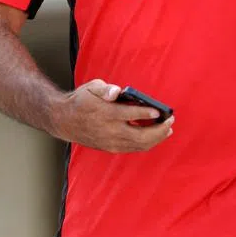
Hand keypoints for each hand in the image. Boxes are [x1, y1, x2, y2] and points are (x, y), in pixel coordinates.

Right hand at [53, 79, 173, 152]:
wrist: (64, 120)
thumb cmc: (82, 101)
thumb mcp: (91, 88)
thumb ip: (105, 89)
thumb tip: (116, 92)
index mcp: (105, 113)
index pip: (130, 114)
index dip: (146, 114)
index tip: (159, 111)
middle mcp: (110, 130)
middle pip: (140, 135)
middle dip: (159, 129)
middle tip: (171, 120)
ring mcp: (111, 142)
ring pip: (139, 144)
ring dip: (157, 138)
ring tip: (168, 129)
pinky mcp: (111, 148)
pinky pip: (134, 148)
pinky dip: (147, 143)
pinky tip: (156, 136)